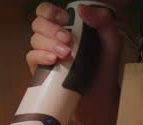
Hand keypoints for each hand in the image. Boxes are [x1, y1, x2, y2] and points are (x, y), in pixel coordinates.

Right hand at [26, 2, 123, 124]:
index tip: (64, 19)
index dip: (50, 11)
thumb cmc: (106, 69)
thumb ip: (103, 20)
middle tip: (68, 40)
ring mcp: (46, 55)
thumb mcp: (111, 41)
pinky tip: (54, 61)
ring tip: (66, 55)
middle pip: (38, 23)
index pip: (48, 12)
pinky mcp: (40, 71)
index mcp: (69, 27)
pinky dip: (41, 56)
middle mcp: (54, 39)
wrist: (100, 98)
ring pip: (34, 40)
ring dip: (49, 43)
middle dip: (52, 29)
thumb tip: (81, 8)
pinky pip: (31, 57)